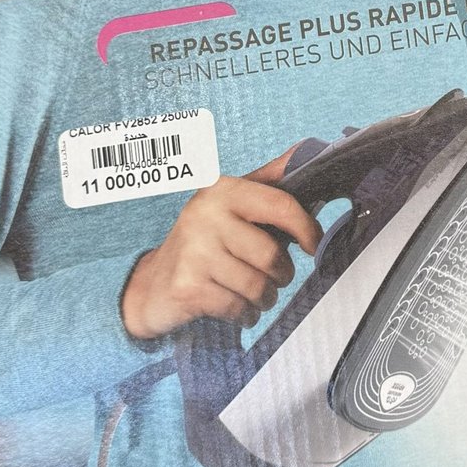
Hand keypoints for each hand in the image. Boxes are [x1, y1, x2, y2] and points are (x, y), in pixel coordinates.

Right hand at [120, 149, 322, 341]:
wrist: (153, 284)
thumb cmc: (205, 243)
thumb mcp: (232, 205)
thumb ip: (269, 182)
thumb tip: (303, 152)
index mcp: (223, 190)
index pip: (280, 205)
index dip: (307, 228)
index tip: (313, 245)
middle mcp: (206, 215)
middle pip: (272, 255)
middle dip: (281, 274)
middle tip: (273, 277)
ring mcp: (194, 252)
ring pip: (258, 286)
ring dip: (265, 298)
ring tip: (254, 293)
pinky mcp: (188, 287)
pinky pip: (239, 308)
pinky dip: (246, 314)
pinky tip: (237, 308)